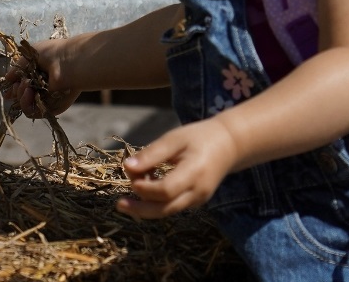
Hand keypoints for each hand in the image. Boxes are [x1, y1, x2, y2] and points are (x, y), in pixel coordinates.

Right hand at [1, 38, 80, 118]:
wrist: (67, 59)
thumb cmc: (51, 53)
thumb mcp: (28, 57)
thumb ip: (16, 69)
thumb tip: (7, 80)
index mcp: (38, 77)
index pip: (21, 87)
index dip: (14, 87)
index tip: (11, 82)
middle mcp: (42, 89)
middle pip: (20, 98)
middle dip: (17, 90)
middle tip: (23, 81)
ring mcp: (47, 99)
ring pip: (25, 107)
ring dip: (21, 97)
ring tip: (26, 86)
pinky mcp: (53, 108)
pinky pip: (33, 113)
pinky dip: (26, 104)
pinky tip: (29, 92)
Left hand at [116, 117, 238, 218]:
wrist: (228, 145)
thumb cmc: (199, 137)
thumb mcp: (174, 139)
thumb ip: (152, 154)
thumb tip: (127, 166)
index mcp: (194, 172)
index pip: (166, 190)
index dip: (145, 187)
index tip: (131, 175)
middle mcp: (198, 191)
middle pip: (165, 209)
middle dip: (140, 209)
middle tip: (119, 204)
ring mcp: (198, 199)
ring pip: (168, 211)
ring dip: (146, 205)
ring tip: (130, 192)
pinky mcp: (195, 201)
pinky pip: (173, 206)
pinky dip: (157, 201)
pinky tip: (146, 187)